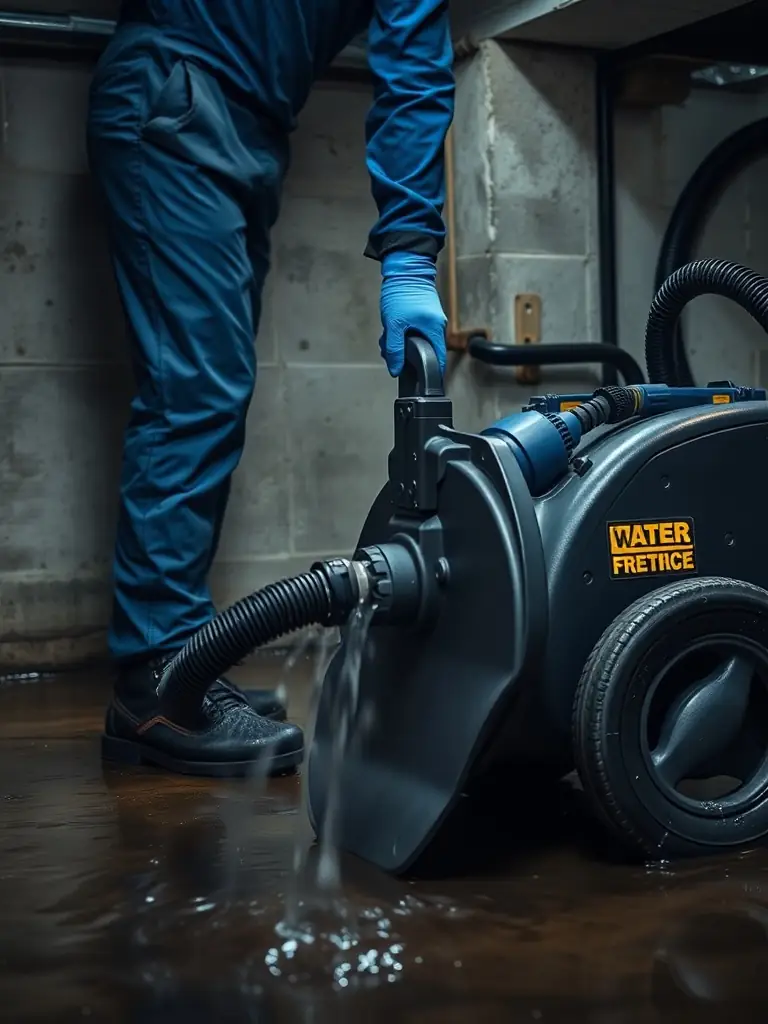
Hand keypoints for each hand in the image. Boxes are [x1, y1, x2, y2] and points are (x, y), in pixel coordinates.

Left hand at [379, 252, 446, 377]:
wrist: (404, 268)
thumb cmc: (402, 293)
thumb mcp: (394, 324)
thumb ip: (395, 349)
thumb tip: (395, 369)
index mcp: (434, 331)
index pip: (438, 361)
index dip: (430, 373)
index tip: (422, 381)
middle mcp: (437, 326)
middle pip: (424, 351)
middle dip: (405, 355)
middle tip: (390, 353)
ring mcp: (431, 319)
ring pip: (416, 341)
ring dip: (400, 342)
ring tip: (386, 336)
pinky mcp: (424, 314)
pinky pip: (414, 331)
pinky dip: (401, 332)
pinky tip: (390, 328)